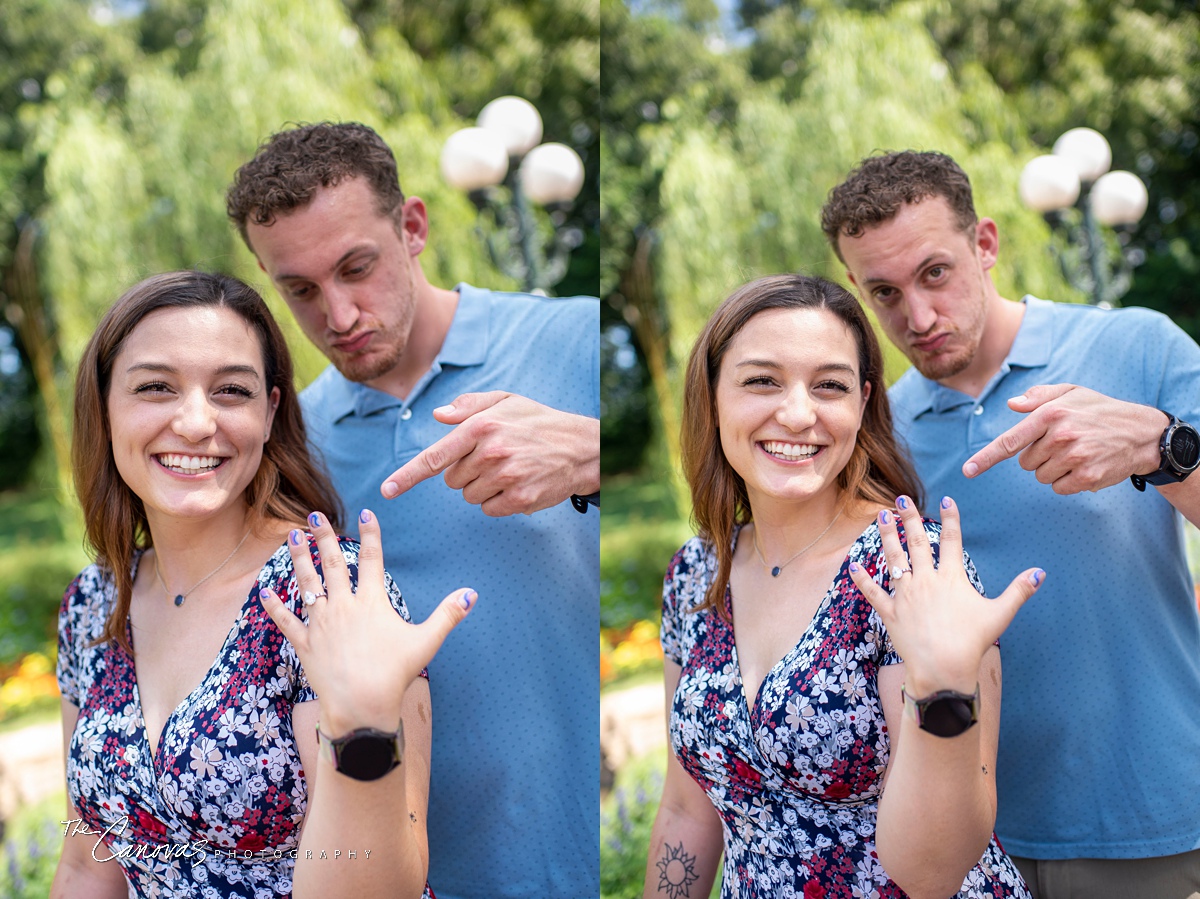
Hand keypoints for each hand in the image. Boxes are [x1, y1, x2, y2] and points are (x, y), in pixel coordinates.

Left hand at [259, 509, 475, 734]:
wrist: (361, 706)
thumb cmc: (395, 674)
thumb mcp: (427, 641)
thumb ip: (448, 615)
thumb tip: (472, 593)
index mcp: (372, 603)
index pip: (372, 560)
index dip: (371, 535)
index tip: (366, 513)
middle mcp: (344, 607)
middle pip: (333, 564)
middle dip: (324, 537)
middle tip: (315, 515)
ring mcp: (321, 624)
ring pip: (307, 584)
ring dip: (299, 559)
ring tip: (292, 537)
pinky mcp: (305, 644)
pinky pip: (286, 621)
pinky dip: (274, 606)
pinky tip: (264, 590)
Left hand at [380, 391, 599, 516]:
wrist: (582, 447)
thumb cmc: (539, 422)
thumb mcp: (506, 401)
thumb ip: (469, 405)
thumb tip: (439, 415)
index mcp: (481, 426)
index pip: (435, 457)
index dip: (408, 475)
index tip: (387, 490)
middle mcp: (490, 453)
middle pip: (452, 480)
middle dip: (467, 472)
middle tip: (495, 458)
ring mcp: (506, 478)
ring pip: (469, 496)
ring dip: (483, 487)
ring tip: (509, 469)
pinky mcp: (519, 499)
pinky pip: (489, 509)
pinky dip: (498, 501)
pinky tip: (517, 484)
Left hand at [848, 496, 1042, 696]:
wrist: (943, 669)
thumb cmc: (972, 642)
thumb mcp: (1000, 614)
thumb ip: (1019, 591)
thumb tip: (1041, 572)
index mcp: (951, 578)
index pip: (952, 541)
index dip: (951, 519)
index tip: (947, 499)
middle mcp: (926, 581)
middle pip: (917, 543)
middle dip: (910, 519)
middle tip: (902, 500)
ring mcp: (905, 595)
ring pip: (893, 560)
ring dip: (887, 537)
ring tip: (881, 517)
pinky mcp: (890, 612)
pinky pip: (873, 592)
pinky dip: (861, 579)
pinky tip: (852, 564)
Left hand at [962, 384, 1166, 493]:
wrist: (1143, 432)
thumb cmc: (1100, 410)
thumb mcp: (1072, 392)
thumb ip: (1039, 396)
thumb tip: (1012, 404)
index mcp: (1050, 414)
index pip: (1010, 440)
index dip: (986, 457)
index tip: (968, 470)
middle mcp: (1060, 436)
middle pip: (1025, 463)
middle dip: (1039, 456)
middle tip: (1064, 443)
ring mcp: (1074, 458)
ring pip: (1041, 476)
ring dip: (1053, 469)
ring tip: (1076, 453)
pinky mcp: (1087, 477)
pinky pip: (1059, 488)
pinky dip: (1067, 481)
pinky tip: (1084, 466)